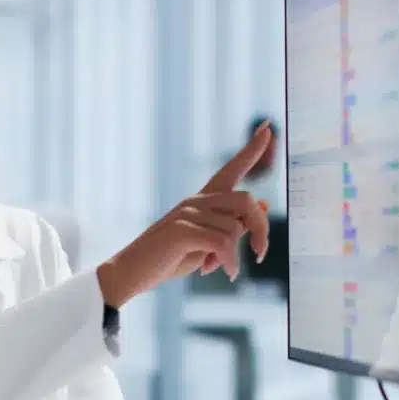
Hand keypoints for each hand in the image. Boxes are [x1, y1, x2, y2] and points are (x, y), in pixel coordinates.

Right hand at [97, 123, 273, 308]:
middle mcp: (195, 201)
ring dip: (235, 255)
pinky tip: (225, 273)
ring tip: (221, 268)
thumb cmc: (167, 258)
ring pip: (234, 228)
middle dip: (261, 228)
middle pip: (246, 200)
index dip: (251, 149)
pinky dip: (229, 262)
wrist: (130, 272)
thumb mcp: (206, 242)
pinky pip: (222, 244)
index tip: (268, 127)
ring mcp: (186, 213)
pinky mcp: (181, 230)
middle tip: (260, 253)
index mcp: (201, 201)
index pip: (231, 170)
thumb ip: (232, 224)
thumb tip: (263, 204)